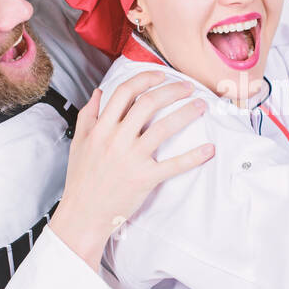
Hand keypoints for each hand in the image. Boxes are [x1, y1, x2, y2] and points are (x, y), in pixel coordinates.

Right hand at [49, 72, 212, 269]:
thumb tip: (99, 92)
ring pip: (164, 127)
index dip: (146, 79)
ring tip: (201, 106)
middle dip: (172, 91)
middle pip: (149, 103)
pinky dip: (194, 156)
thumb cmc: (82, 179)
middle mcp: (117, 139)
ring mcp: (132, 158)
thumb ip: (88, 115)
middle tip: (188, 87)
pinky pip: (174, 165)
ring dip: (187, 113)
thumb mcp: (79, 142)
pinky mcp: (145, 178)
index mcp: (101, 128)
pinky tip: (209, 149)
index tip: (161, 75)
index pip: (125, 92)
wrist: (83, 214)